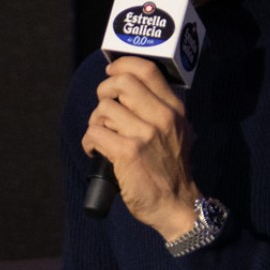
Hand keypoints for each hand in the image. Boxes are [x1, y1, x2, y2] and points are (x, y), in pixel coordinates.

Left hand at [84, 57, 200, 238]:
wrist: (176, 204)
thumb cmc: (172, 169)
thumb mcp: (179, 132)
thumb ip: (159, 109)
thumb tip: (126, 88)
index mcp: (174, 109)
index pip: (147, 70)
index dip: (123, 65)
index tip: (111, 73)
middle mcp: (162, 118)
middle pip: (121, 83)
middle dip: (104, 93)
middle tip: (105, 110)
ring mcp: (145, 135)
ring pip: (104, 110)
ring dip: (96, 123)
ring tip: (103, 137)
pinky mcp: (127, 153)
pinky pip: (95, 133)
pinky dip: (90, 142)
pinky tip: (97, 152)